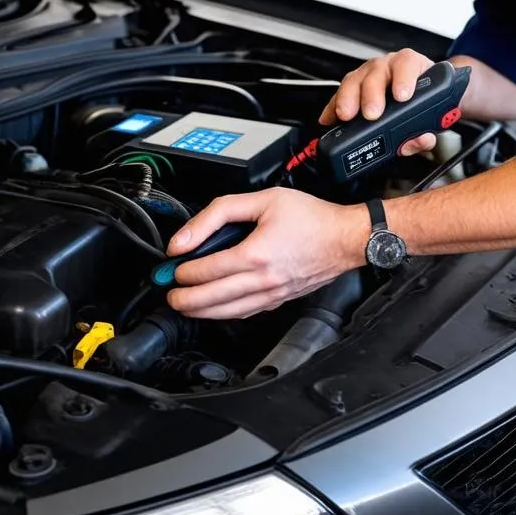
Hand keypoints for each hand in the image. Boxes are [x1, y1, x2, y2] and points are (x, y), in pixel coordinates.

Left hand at [165, 188, 367, 319]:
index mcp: (256, 254)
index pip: (206, 271)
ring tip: (185, 303)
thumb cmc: (312, 217)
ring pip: (226, 313)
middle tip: (169, 292)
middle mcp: (262, 281)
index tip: (173, 266)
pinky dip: (224, 314)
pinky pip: (245, 313)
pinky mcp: (279, 300)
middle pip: (210, 300)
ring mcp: (271, 295)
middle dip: (182, 298)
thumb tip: (186, 237)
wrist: (346, 238)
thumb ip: (220, 212)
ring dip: (199, 311)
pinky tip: (216, 307)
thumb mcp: (263, 200)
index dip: (182, 271)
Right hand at [319, 48, 437, 155]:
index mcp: (411, 66)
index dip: (404, 78)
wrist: (420, 98)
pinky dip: (333, 107)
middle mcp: (387, 66)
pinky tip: (329, 119)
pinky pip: (340, 94)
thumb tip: (421, 140)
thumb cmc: (424, 100)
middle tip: (372, 113)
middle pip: (376, 72)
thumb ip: (428, 131)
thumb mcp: (431, 115)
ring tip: (346, 116)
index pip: (407, 63)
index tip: (402, 96)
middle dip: (372, 94)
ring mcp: (368, 74)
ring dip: (348, 98)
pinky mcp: (353, 88)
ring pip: (355, 79)